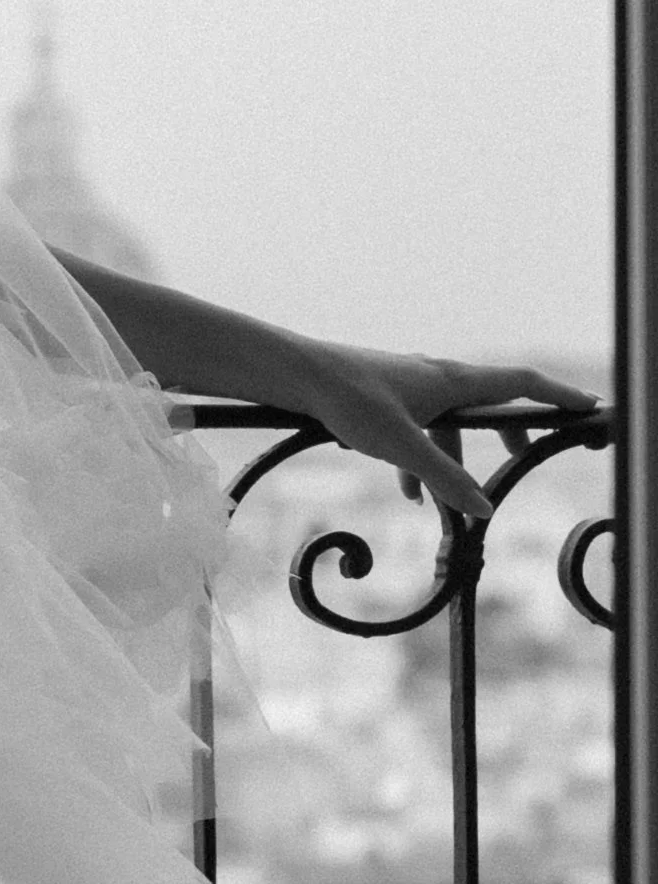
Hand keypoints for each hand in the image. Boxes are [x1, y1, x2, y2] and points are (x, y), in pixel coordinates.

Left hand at [303, 343, 602, 518]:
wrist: (298, 375)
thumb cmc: (350, 401)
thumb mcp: (402, 446)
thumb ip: (445, 478)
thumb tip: (484, 508)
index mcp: (454, 380)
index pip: (521, 383)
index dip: (557, 396)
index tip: (587, 407)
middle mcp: (438, 376)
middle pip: (489, 402)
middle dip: (506, 433)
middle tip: (521, 458)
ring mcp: (411, 384)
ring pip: (447, 423)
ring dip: (450, 461)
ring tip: (437, 504)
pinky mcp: (386, 396)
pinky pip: (417, 428)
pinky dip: (419, 459)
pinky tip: (405, 492)